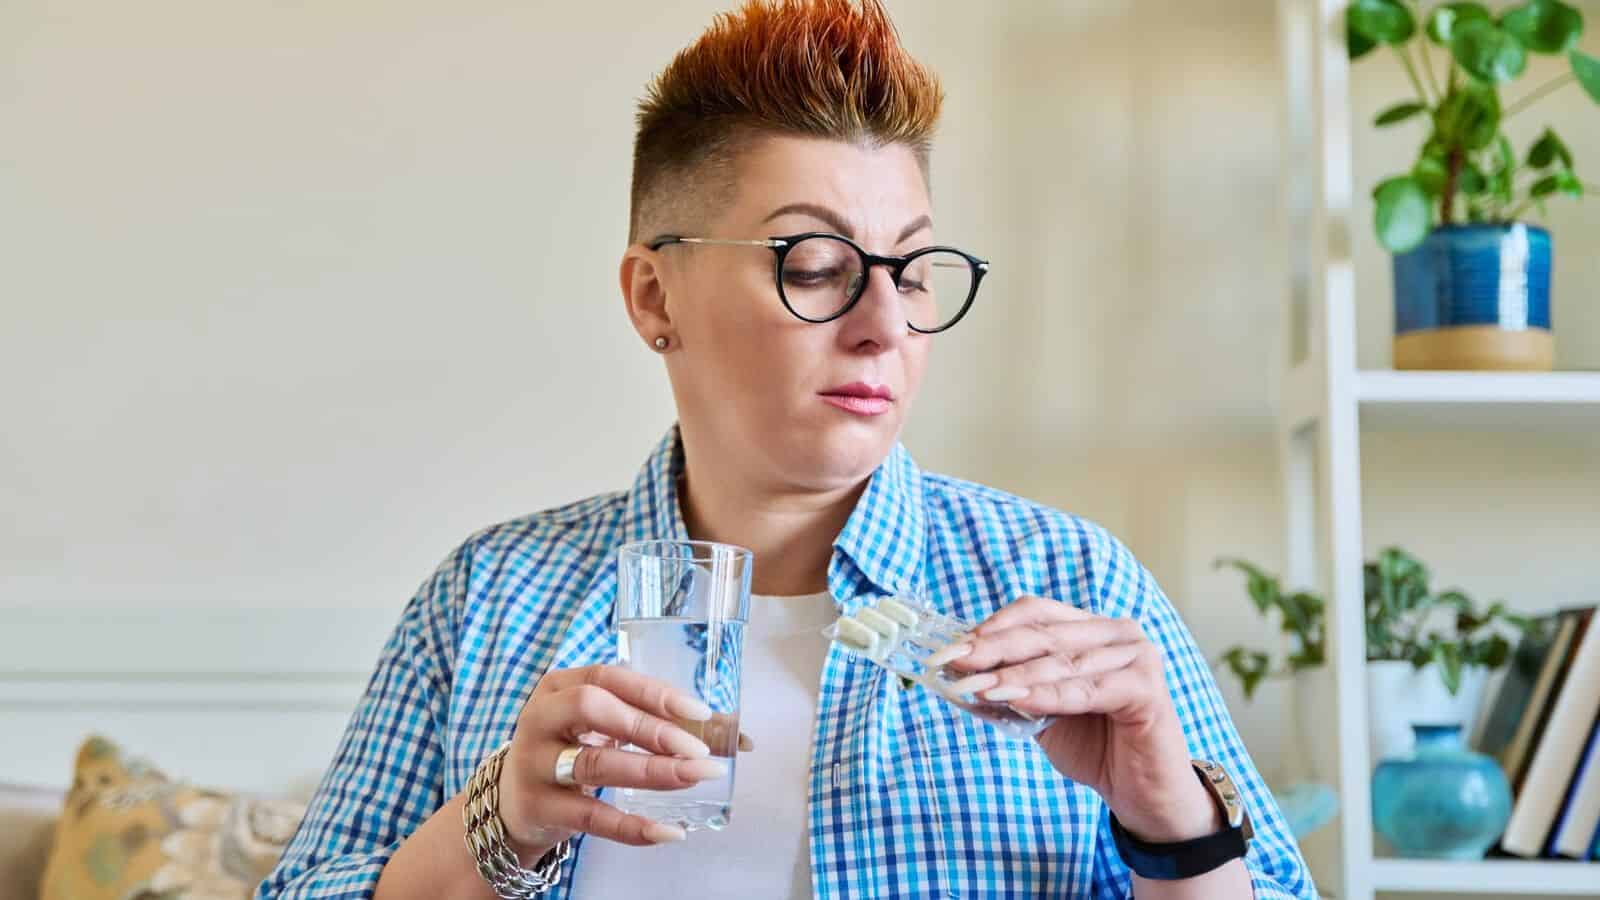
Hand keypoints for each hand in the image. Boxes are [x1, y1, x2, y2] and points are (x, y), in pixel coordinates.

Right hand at [495, 664, 734, 856]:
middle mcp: (541, 718)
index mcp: (560, 686)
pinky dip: (632, 827)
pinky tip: (668, 831)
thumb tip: (737, 735)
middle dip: (650, 727)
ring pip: (594, 764)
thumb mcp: (601, 726)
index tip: (699, 711)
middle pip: (593, 709)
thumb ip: (658, 723)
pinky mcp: (538, 807)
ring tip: (694, 778)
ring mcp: (535, 763)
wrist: (510, 802)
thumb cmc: (570, 750)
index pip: (608, 677)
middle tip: (696, 749)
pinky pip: (590, 818)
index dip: (654, 692)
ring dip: (650, 772)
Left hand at [928, 596, 1219, 842]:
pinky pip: (1088, 690)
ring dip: (1014, 674)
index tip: (951, 648)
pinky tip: (1018, 701)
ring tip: (977, 686)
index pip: (1035, 613)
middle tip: (955, 662)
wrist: (1140, 793)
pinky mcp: (1147, 688)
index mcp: (1091, 629)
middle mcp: (1117, 632)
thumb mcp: (1040, 712)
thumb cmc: (1093, 747)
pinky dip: (1050, 695)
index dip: (991, 627)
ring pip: (1063, 661)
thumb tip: (956, 671)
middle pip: (1044, 632)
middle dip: (993, 648)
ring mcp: (1137, 656)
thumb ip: (1009, 688)